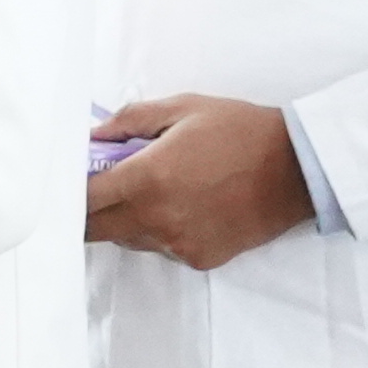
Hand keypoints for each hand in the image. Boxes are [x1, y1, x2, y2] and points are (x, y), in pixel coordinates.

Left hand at [84, 96, 313, 274]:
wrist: (297, 169)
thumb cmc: (240, 131)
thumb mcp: (182, 108)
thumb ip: (129, 121)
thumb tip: (92, 136)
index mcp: (147, 178)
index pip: (83, 200)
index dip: (70, 191)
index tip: (73, 180)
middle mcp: (157, 219)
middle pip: (96, 230)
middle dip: (90, 210)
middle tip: (104, 186)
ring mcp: (177, 244)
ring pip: (128, 240)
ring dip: (126, 219)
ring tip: (155, 189)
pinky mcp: (198, 258)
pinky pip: (161, 248)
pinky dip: (160, 231)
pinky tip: (185, 205)